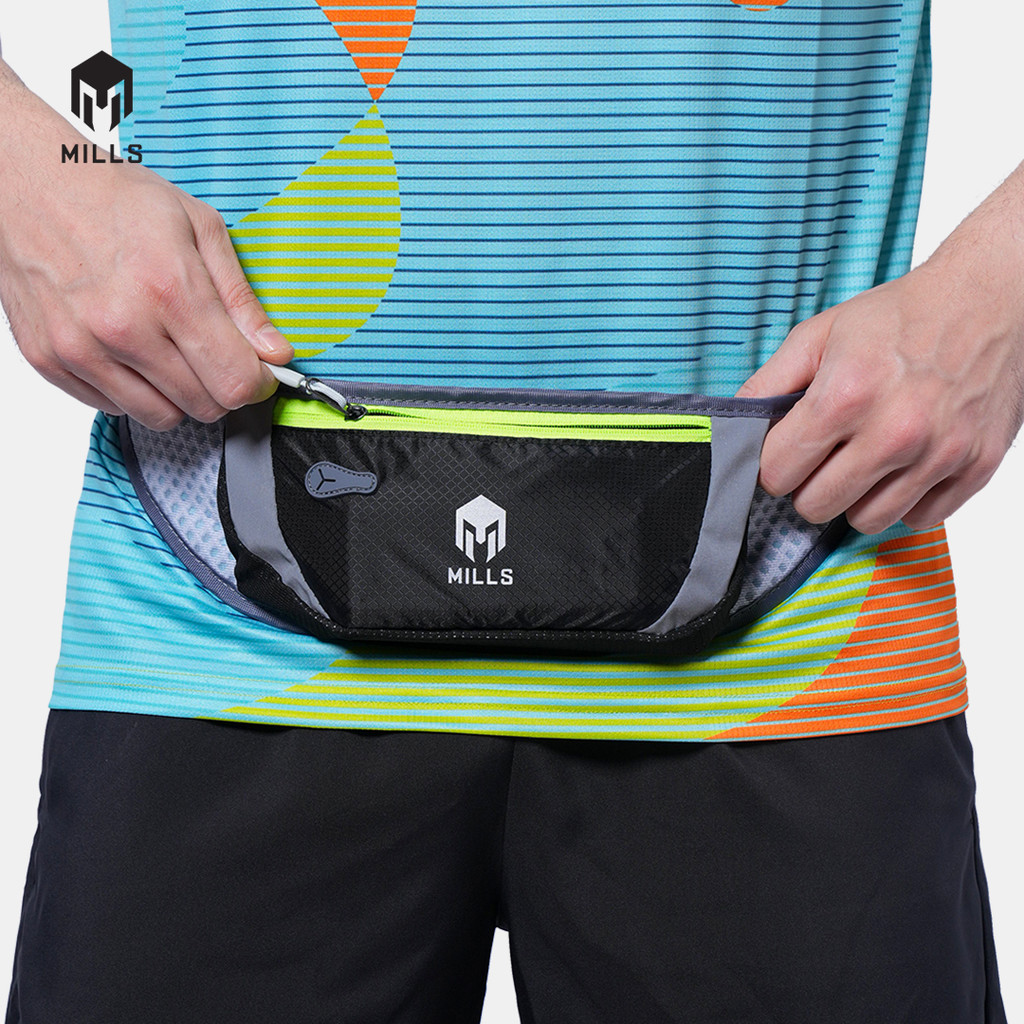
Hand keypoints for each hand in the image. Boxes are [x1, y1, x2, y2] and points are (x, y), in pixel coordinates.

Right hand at [0, 60, 292, 430]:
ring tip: (170, 351)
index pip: (235, 381)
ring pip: (161, 417)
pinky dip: (132, 391)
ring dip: (178, 395)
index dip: (257, 381)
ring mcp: (80, 347)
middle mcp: (122, 325)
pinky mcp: (50, 360)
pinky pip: (113, 408)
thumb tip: (276, 352)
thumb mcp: (200, 228)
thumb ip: (242, 300)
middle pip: (204, 406)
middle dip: (221, 386)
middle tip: (212, 353)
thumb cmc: (114, 198)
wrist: (29, 181)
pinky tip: (131, 351)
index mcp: (168, 288)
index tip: (256, 369)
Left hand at [735, 210, 1023, 534]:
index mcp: (845, 395)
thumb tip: (735, 426)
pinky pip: (918, 520)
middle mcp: (894, 431)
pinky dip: (905, 502)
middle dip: (809, 485)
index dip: (773, 464)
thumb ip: (768, 383)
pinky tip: (902, 468)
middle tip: (823, 457)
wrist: (988, 299)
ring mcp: (939, 454)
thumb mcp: (818, 334)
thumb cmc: (900, 316)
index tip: (785, 452)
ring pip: (866, 521)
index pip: (776, 474)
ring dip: (855, 498)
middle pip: (815, 506)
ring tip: (864, 462)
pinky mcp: (975, 467)